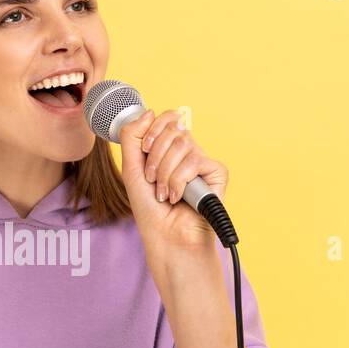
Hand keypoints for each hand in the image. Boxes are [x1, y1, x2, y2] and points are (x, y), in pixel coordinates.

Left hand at [116, 108, 228, 254]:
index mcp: (169, 149)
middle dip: (155, 158)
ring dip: (165, 174)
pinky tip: (179, 197)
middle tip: (152, 180)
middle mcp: (188, 152)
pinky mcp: (217, 173)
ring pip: (182, 145)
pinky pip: (195, 161)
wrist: (165, 236)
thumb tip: (149, 111)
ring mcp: (203, 162)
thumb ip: (133, 137)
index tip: (144, 149)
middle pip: (173, 130)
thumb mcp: (131, 168)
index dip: (154, 129)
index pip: (168, 119)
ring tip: (164, 194)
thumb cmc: (149, 208)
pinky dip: (179, 181)